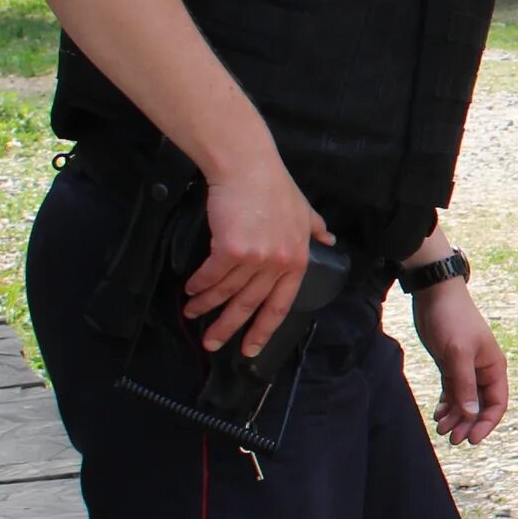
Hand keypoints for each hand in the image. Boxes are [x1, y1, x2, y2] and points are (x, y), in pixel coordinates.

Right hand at [182, 161, 333, 356]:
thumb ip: (315, 228)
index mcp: (297, 261)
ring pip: (227, 292)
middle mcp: (278, 265)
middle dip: (228, 328)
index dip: (264, 329)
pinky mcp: (230, 250)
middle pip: (250, 305)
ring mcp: (256, 259)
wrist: (249, 169)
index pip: (281, 304)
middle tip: (211, 345)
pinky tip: (189, 290)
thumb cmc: (276, 187)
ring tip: (192, 313)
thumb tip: (328, 238)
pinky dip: (198, 285)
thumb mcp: (304, 210)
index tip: (251, 349)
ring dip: (206, 305)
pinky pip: (211, 276)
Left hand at [413, 279, 509, 444]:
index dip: (487, 423)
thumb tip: (471, 413)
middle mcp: (483, 370)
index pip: (497, 403)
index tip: (471, 439)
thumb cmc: (452, 320)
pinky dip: (447, 404)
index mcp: (493, 367)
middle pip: (480, 405)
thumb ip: (464, 384)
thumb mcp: (457, 353)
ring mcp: (466, 368)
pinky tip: (438, 414)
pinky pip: (453, 391)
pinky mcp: (450, 364)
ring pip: (465, 400)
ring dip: (456, 416)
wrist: (435, 295)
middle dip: (468, 423)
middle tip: (452, 439)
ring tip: (441, 428)